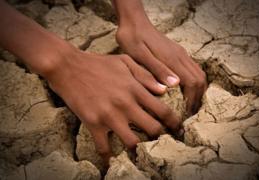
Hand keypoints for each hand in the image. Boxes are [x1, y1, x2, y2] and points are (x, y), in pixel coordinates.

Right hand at [45, 49, 180, 163]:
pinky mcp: (93, 123)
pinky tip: (111, 159)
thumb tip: (164, 89)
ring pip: (132, 141)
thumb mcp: (125, 62)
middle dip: (160, 136)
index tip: (176, 127)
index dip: (174, 122)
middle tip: (160, 140)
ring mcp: (109, 115)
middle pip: (152, 129)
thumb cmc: (98, 63)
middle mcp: (125, 104)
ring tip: (140, 149)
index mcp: (135, 89)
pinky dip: (109, 156)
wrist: (68, 66)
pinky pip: (104, 147)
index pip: (163, 110)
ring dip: (138, 148)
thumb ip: (146, 75)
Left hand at [112, 0, 206, 114]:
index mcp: (173, 59)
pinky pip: (193, 69)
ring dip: (198, 90)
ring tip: (189, 105)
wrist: (133, 21)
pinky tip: (184, 90)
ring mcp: (181, 54)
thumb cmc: (132, 39)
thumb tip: (175, 85)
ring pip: (199, 74)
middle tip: (190, 113)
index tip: (186, 114)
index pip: (192, 83)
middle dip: (198, 98)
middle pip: (200, 80)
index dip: (192, 100)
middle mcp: (181, 56)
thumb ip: (157, 69)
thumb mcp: (139, 55)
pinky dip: (194, 82)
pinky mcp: (177, 53)